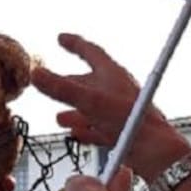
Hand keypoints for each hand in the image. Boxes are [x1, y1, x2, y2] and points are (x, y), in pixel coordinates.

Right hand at [31, 35, 190, 180]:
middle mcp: (116, 91)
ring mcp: (118, 112)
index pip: (91, 51)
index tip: (61, 38)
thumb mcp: (90, 101)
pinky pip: (98, 127)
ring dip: (74, 111)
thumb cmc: (132, 122)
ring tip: (60, 117)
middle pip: (88, 82)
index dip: (75, 44)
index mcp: (112, 74)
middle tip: (52, 84)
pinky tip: (77, 134)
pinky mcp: (120, 132)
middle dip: (68, 84)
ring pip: (91, 107)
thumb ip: (61, 88)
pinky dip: (85, 129)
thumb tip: (36, 74)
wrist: (155, 151)